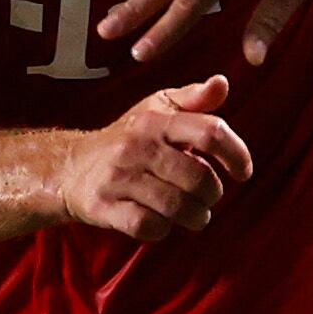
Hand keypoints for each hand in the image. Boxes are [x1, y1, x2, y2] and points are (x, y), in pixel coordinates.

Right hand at [53, 79, 253, 239]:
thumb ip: (193, 99)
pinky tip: (161, 222)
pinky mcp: (103, 206)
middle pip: (198, 177)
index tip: (242, 172)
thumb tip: (222, 83)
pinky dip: (162, 230)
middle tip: (208, 198)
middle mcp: (137, 145)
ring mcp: (118, 177)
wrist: (69, 167)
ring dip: (195, 217)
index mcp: (156, 120)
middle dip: (213, 194)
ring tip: (195, 215)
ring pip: (177, 206)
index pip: (209, 131)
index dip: (236, 154)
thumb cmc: (127, 139)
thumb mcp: (157, 111)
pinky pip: (148, 226)